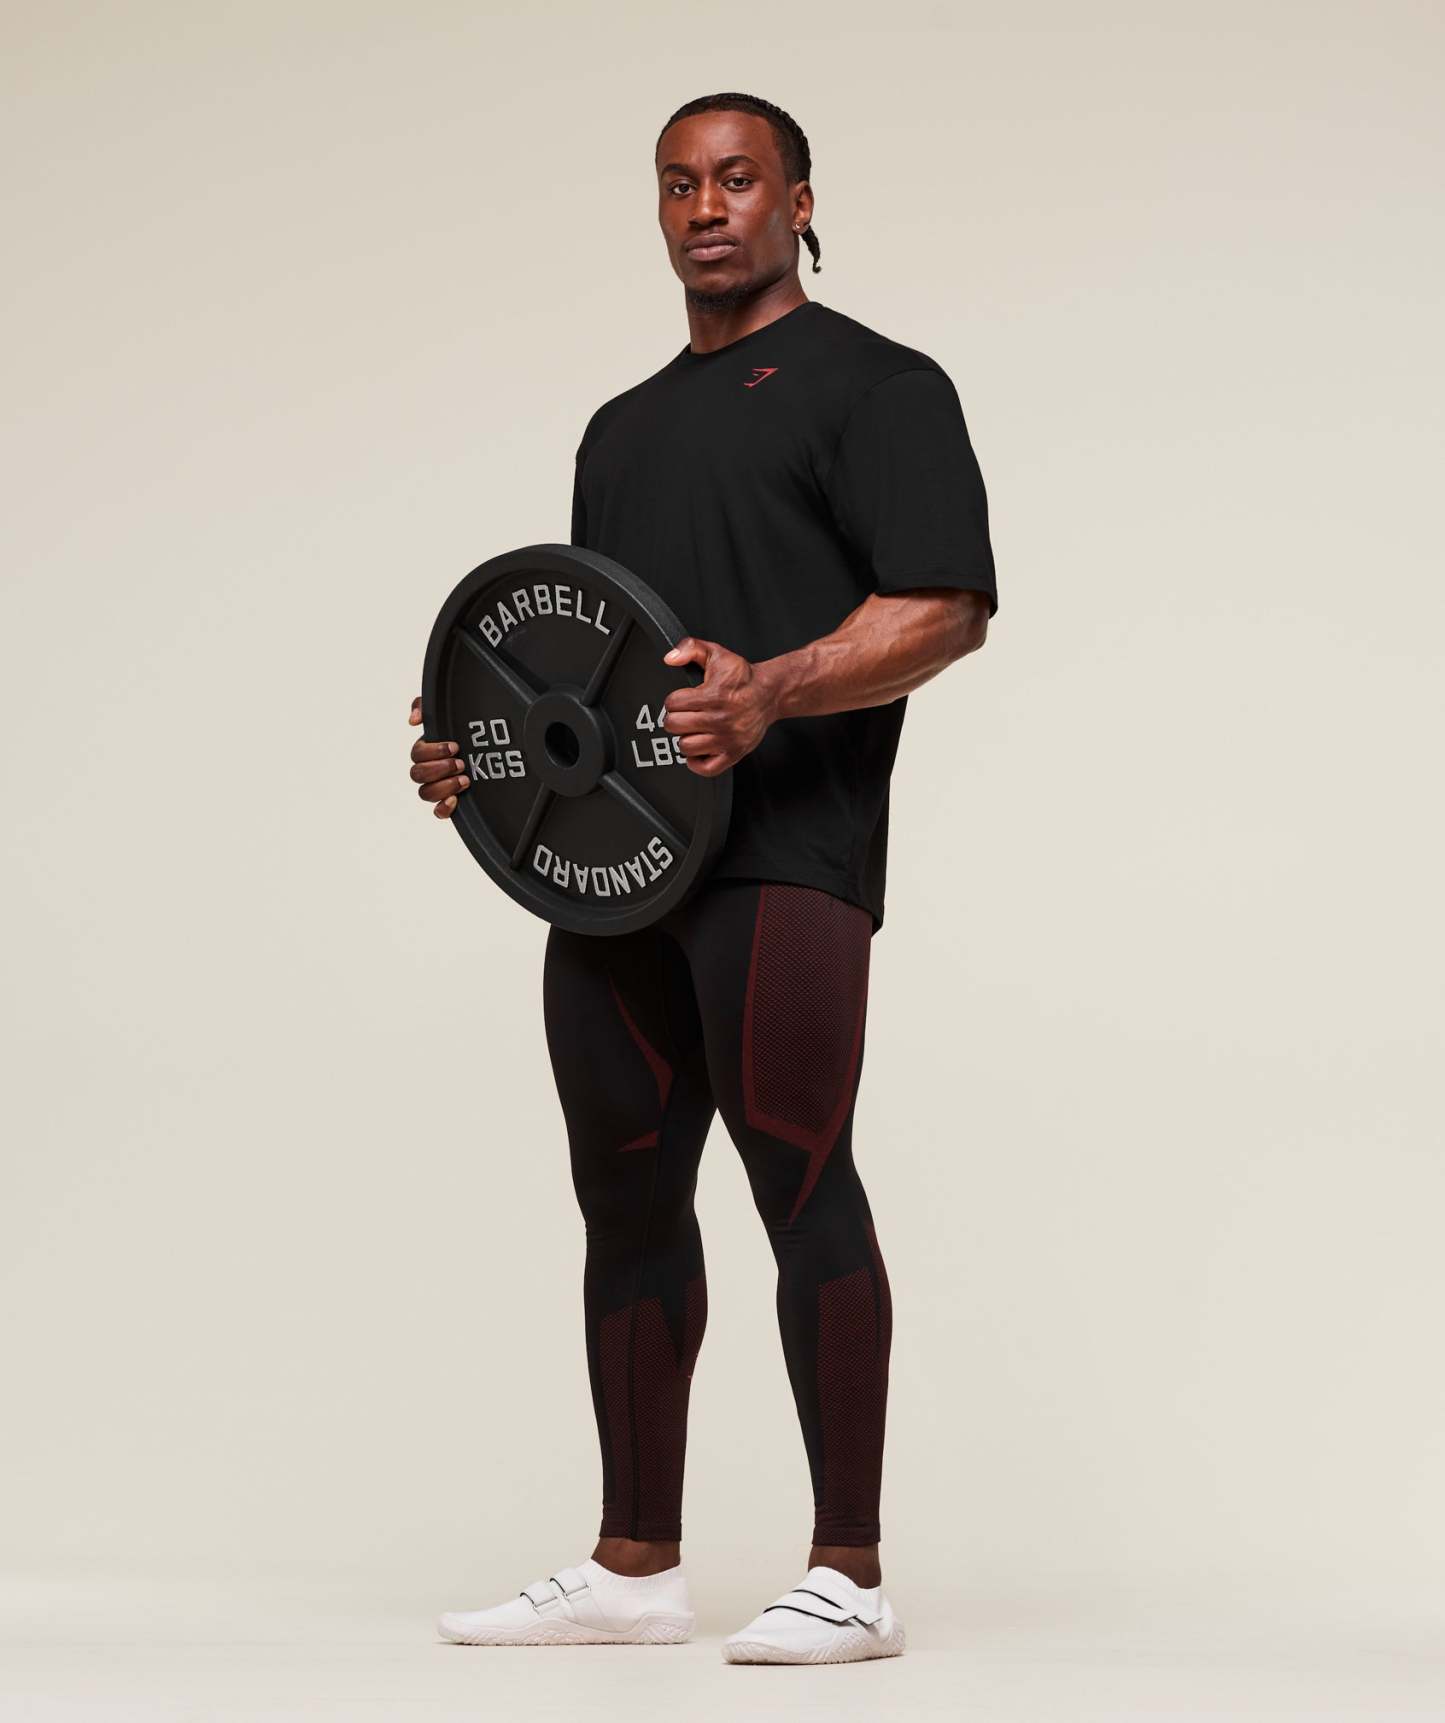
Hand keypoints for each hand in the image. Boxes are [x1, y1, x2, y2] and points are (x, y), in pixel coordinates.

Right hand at [408, 696, 470, 818]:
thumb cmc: (471, 729)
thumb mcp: (450, 709)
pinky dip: (443, 808)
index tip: (455, 746)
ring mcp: (440, 786)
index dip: (433, 751)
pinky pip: (438, 812)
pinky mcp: (451, 801)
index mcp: (428, 750)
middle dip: (439, 768)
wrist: (499, 748)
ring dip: (443, 786)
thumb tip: (413, 720)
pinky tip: (455, 801)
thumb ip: (426, 706)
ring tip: (464, 780)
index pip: (417, 754)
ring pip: (425, 793)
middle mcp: (431, 769)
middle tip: (461, 763)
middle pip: (417, 775)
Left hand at [660, 638, 777, 776]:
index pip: (674, 703)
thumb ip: (690, 648)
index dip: (673, 700)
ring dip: (685, 738)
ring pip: (686, 747)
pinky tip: (698, 748)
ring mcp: (727, 739)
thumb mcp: (717, 654)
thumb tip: (670, 658)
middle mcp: (720, 719)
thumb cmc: (742, 677)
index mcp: (714, 695)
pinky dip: (697, 762)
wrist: (769, 693)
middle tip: (684, 714)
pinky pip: (706, 768)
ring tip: (692, 729)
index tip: (681, 699)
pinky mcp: (734, 753)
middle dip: (675, 718)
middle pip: (675, 726)